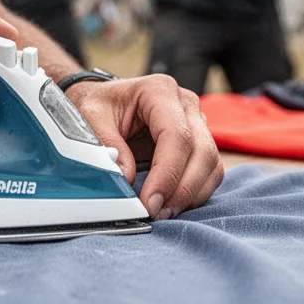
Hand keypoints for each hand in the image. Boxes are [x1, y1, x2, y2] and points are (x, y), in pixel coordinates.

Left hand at [66, 75, 222, 218]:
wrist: (108, 101)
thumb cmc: (102, 106)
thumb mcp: (91, 117)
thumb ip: (107, 145)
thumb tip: (126, 178)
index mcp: (159, 91)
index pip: (177, 135)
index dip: (167, 173)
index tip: (150, 201)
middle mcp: (185, 104)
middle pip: (202, 151)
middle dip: (181, 189)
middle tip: (156, 212)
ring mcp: (196, 122)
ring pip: (211, 164)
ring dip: (190, 194)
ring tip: (163, 212)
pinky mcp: (199, 141)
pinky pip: (210, 171)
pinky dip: (194, 192)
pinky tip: (172, 203)